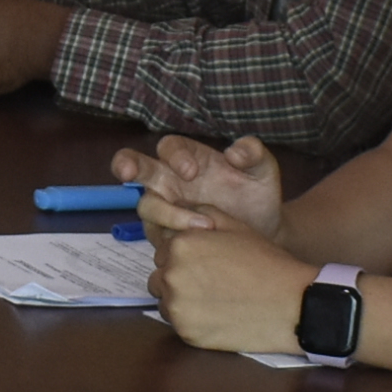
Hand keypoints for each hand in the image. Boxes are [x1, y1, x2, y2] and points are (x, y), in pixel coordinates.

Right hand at [124, 132, 285, 245]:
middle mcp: (170, 180)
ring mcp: (166, 208)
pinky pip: (159, 236)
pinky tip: (200, 244)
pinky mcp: (168, 235)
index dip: (174, 156)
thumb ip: (253, 153)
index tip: (191, 172)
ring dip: (168, 216)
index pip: (169, 147)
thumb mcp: (263, 170)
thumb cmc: (258, 195)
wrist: (265, 232)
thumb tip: (234, 152)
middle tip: (127, 172)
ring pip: (147, 207)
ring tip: (204, 227)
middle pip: (135, 166)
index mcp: (190, 157)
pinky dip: (174, 239)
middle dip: (126, 165)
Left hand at [152, 220, 318, 355]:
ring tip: (213, 298)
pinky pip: (177, 323)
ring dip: (180, 298)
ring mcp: (177, 307)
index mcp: (180, 245)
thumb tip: (178, 208)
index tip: (204, 261)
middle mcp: (171, 275)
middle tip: (209, 281)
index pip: (163, 248)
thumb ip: (201, 213)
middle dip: (178, 276)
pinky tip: (216, 314)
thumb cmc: (266, 262)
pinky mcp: (186, 333)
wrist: (290, 303)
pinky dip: (190, 320)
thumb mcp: (235, 225)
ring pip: (165, 300)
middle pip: (160, 275)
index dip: (184, 254)